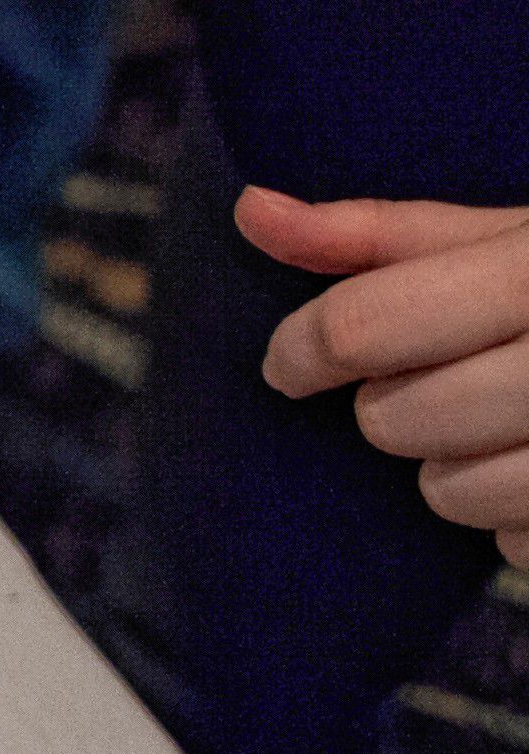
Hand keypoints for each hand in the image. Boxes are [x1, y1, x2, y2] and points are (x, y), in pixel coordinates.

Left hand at [244, 186, 528, 566]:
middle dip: (394, 408)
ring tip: (508, 424)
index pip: (365, 327)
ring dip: (454, 470)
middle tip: (443, 381)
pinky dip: (519, 520)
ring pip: (451, 494)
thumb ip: (380, 234)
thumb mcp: (514, 236)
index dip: (302, 350)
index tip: (292, 364)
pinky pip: (519, 543)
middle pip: (397, 419)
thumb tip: (251, 210)